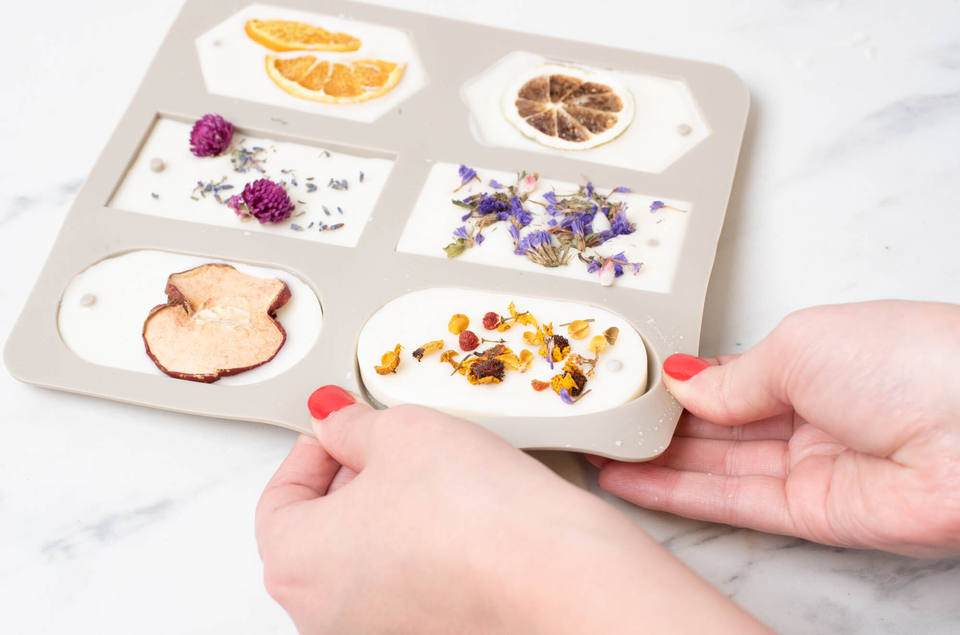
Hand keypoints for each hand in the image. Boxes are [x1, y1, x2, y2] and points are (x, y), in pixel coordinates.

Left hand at [256, 387, 762, 633]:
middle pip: (319, 534)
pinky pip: (404, 590)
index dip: (311, 451)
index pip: (277, 498)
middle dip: (351, 483)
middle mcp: (322, 615)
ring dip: (386, 518)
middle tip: (392, 448)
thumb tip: (334, 421)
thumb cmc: (477, 514)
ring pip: (362, 564)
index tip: (340, 430)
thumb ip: (352, 425)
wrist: (557, 574)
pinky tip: (459, 523)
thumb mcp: (402, 431)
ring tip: (435, 481)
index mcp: (294, 563)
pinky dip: (419, 555)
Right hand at [595, 301, 959, 556]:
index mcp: (816, 362)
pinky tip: (632, 480)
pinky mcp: (809, 516)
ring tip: (600, 450)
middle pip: (718, 426)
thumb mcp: (799, 346)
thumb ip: (732, 378)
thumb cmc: (911, 361)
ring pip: (715, 467)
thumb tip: (684, 386)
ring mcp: (809, 468)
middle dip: (660, 423)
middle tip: (602, 418)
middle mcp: (811, 416)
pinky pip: (730, 502)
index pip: (731, 378)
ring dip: (655, 461)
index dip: (681, 382)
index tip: (631, 382)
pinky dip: (675, 492)